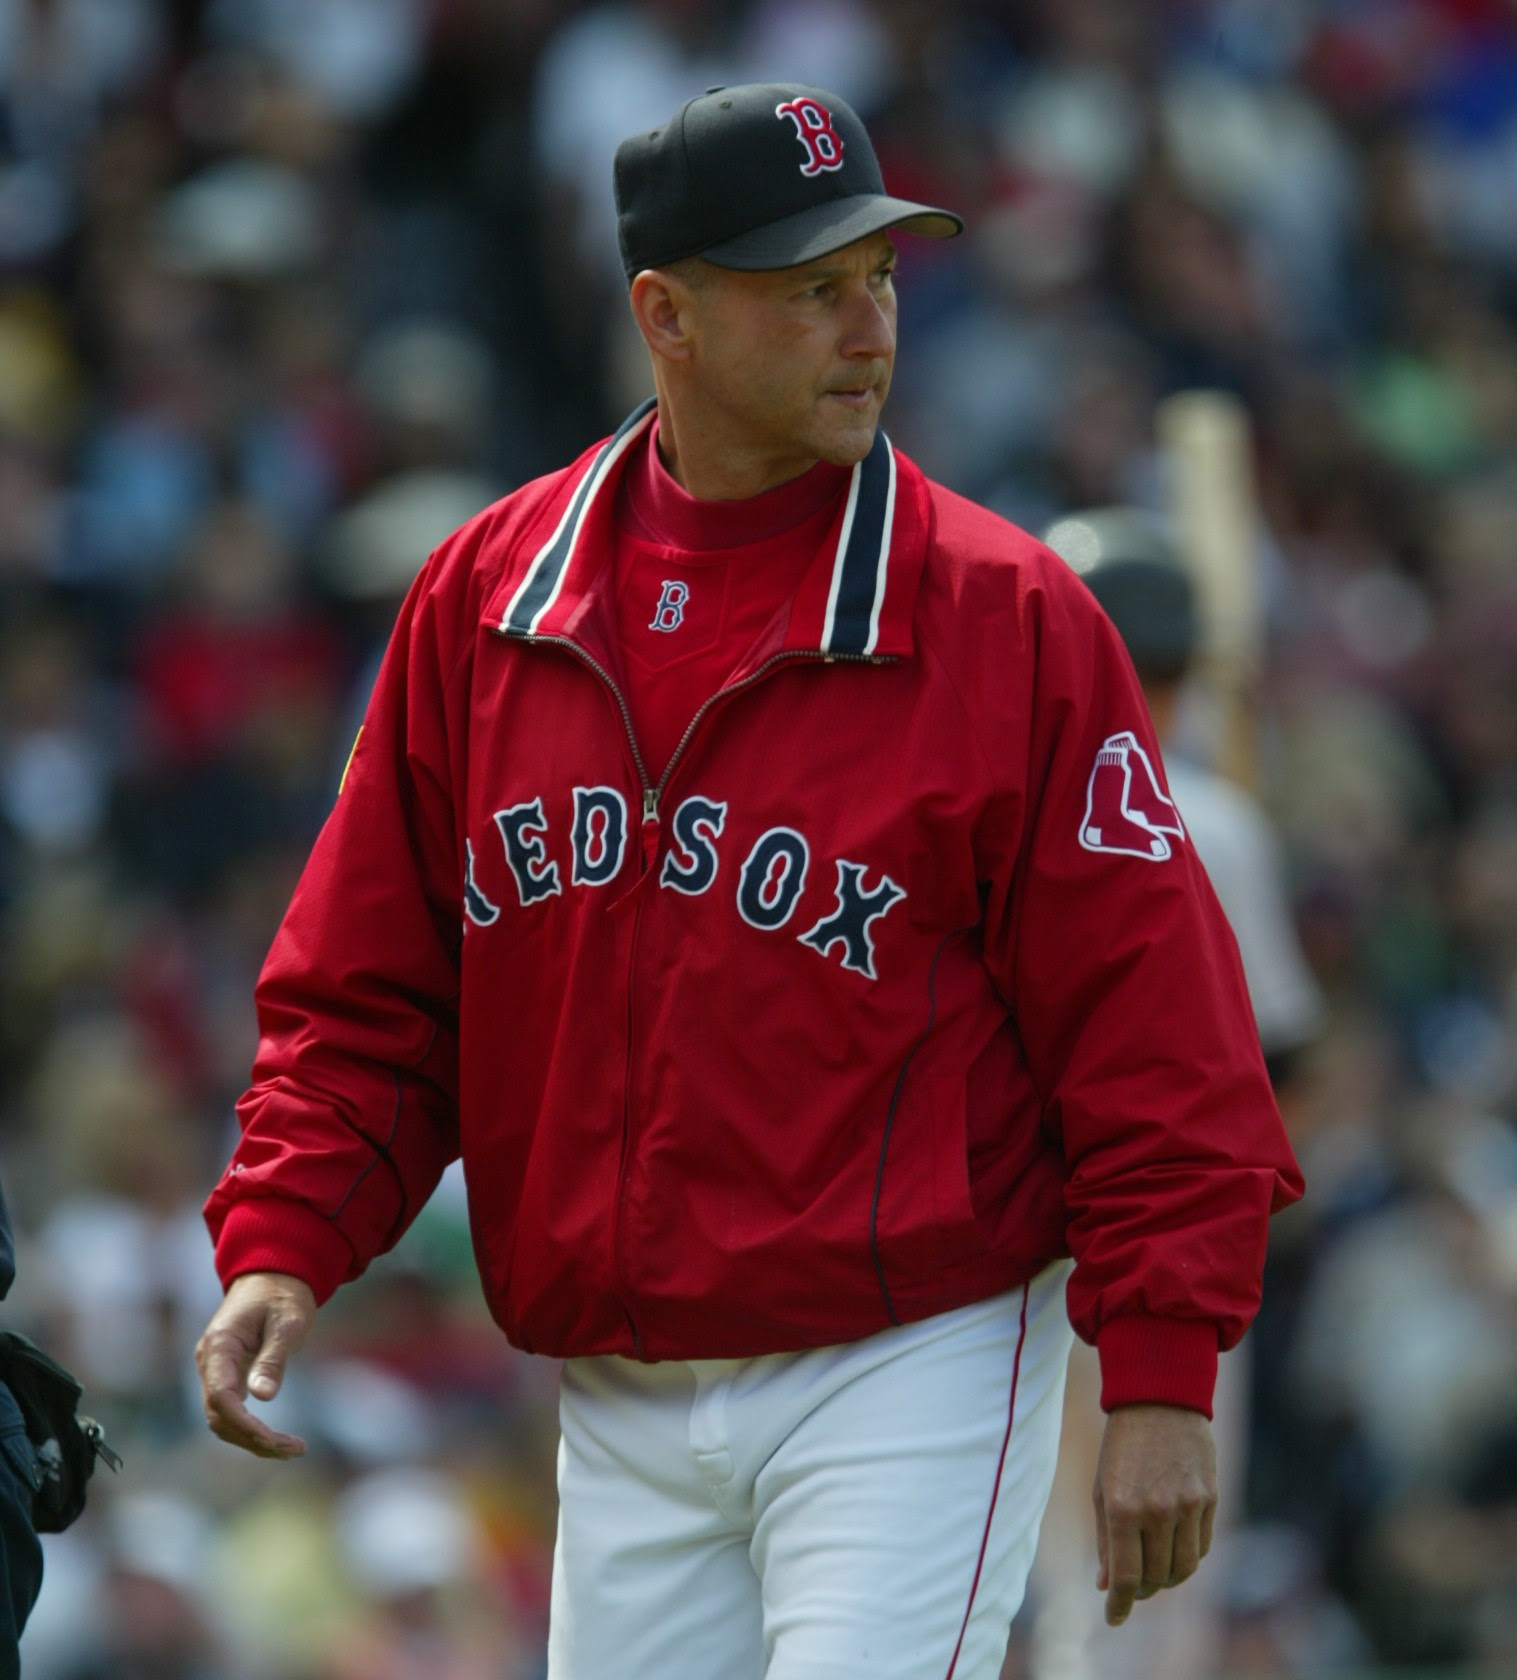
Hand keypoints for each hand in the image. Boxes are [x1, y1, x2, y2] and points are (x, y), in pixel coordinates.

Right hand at [194, 1271, 316, 1458]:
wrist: (272, 1275)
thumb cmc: (282, 1295)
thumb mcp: (287, 1323)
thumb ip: (273, 1358)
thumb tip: (262, 1398)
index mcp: (220, 1346)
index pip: (220, 1397)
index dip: (244, 1424)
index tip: (274, 1441)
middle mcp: (209, 1361)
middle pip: (219, 1416)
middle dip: (253, 1439)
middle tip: (294, 1450)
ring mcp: (214, 1369)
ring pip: (222, 1419)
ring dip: (252, 1439)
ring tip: (291, 1449)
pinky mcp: (225, 1375)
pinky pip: (230, 1410)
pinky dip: (250, 1429)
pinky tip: (276, 1439)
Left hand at [1093, 1403, 1216, 1626]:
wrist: (1159, 1399)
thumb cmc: (1122, 1445)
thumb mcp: (1102, 1487)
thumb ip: (1105, 1538)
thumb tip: (1105, 1584)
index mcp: (1122, 1507)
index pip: (1125, 1577)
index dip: (1119, 1605)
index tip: (1113, 1618)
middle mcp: (1157, 1510)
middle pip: (1155, 1578)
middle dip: (1140, 1590)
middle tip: (1130, 1588)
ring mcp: (1188, 1505)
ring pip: (1183, 1569)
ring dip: (1166, 1579)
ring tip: (1152, 1572)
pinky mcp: (1210, 1499)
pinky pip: (1201, 1547)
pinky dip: (1186, 1558)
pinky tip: (1173, 1550)